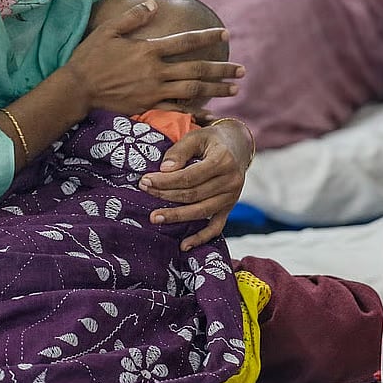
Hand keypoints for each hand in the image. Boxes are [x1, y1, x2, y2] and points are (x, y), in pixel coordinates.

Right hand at [64, 0, 244, 115]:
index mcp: (147, 49)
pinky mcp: (147, 106)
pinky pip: (177, 109)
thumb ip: (133, 17)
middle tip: (242, 70)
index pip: (185, 41)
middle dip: (222, 69)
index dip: (207, 37)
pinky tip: (210, 113)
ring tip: (234, 90)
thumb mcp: (108, 30)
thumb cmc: (89, 57)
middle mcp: (155, 70)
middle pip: (196, 68)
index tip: (225, 34)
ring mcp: (153, 90)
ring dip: (216, 90)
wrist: (77, 89)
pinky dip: (195, 111)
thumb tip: (154, 4)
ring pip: (192, 89)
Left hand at [139, 119, 250, 250]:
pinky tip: (183, 246)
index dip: (166, 181)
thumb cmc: (212, 140)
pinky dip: (201, 238)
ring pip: (201, 211)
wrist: (238, 146)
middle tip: (144, 190)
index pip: (189, 176)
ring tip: (154, 217)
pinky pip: (216, 227)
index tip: (146, 180)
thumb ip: (179, 151)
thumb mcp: (196, 137)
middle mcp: (230, 181)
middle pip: (193, 194)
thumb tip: (164, 170)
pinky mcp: (229, 208)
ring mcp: (231, 197)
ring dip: (176, 216)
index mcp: (222, 161)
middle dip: (165, 195)